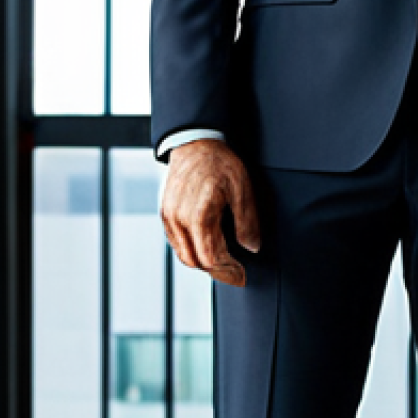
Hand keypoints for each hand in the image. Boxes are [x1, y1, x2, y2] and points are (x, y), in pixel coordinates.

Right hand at [159, 138, 261, 286]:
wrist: (195, 143)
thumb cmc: (220, 163)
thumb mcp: (242, 189)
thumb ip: (247, 221)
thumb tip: (252, 247)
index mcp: (199, 215)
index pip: (211, 258)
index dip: (228, 270)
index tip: (242, 274)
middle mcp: (179, 219)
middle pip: (195, 261)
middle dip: (216, 271)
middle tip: (235, 272)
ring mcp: (169, 217)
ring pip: (183, 255)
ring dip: (203, 262)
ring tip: (223, 262)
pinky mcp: (165, 213)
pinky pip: (176, 242)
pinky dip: (190, 251)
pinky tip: (206, 247)